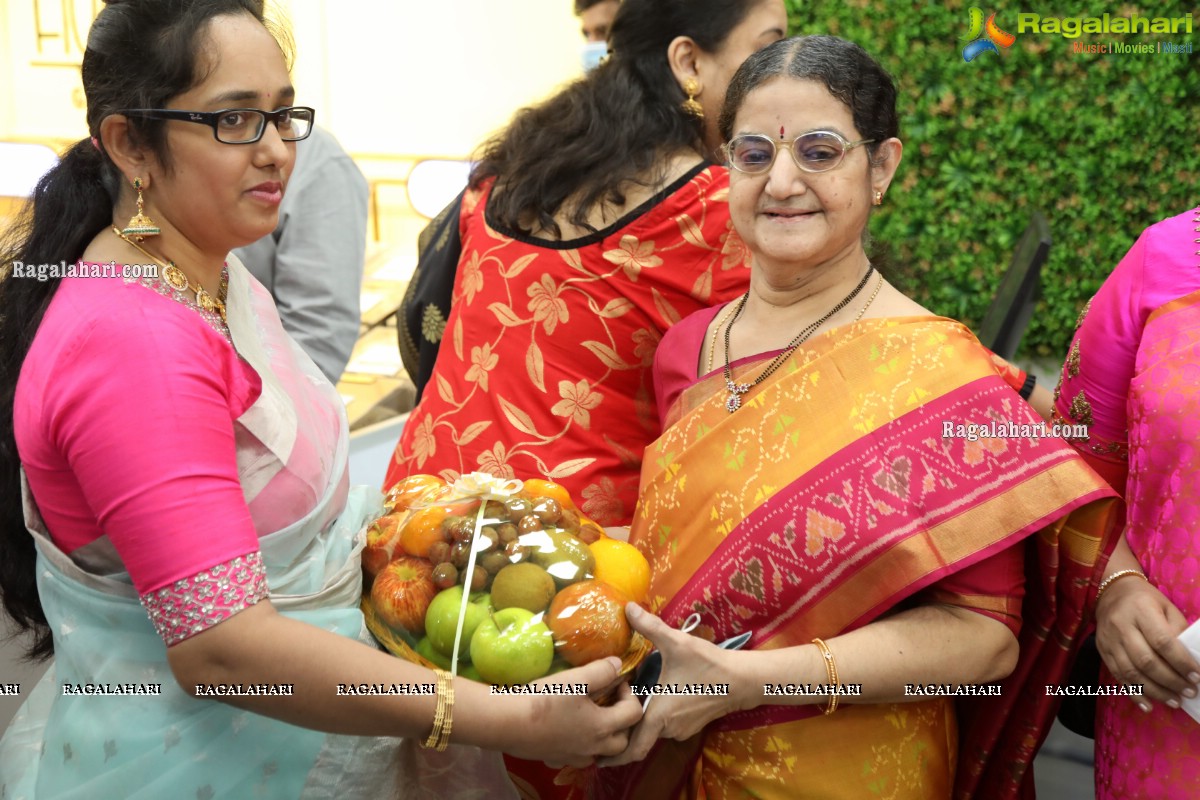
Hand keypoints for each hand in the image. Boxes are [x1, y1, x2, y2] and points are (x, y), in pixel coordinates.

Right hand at [502, 656, 641, 767]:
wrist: (507, 722)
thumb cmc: (544, 699)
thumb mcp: (575, 679)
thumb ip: (601, 671)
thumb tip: (618, 665)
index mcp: (602, 726)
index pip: (634, 713)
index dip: (630, 694)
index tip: (618, 682)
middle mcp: (592, 747)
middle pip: (623, 741)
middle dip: (623, 722)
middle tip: (611, 703)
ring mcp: (574, 757)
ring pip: (601, 753)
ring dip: (604, 738)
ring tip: (592, 718)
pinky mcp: (556, 759)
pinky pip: (577, 757)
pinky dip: (580, 746)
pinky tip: (568, 731)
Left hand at [598, 604, 745, 766]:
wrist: (743, 679)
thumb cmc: (708, 664)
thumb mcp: (677, 642)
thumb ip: (650, 626)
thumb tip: (627, 607)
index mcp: (659, 716)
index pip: (630, 750)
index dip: (612, 750)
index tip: (601, 732)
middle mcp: (668, 730)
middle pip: (638, 736)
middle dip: (624, 725)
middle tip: (609, 709)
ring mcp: (682, 730)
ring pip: (653, 730)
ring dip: (641, 718)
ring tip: (628, 699)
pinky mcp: (692, 725)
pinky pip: (666, 726)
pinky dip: (656, 716)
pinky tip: (654, 696)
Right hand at [1095, 574, 1199, 711]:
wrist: (1111, 592)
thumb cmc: (1145, 600)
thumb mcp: (1166, 607)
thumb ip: (1177, 630)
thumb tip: (1191, 659)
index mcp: (1141, 610)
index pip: (1162, 641)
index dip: (1180, 662)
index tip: (1196, 677)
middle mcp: (1121, 626)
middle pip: (1146, 660)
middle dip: (1171, 680)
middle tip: (1189, 692)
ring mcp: (1109, 640)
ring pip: (1131, 672)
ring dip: (1155, 691)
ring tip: (1174, 702)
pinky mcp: (1102, 651)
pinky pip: (1118, 676)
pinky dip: (1134, 693)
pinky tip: (1149, 705)